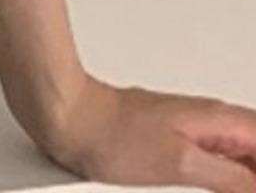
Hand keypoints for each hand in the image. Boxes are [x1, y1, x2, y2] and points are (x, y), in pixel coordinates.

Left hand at [35, 72, 255, 191]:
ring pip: (240, 157)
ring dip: (244, 177)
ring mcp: (191, 129)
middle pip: (255, 148)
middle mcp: (209, 120)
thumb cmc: (112, 134)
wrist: (68, 118)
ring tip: (232, 188)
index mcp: (219, 119)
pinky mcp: (173, 140)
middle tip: (239, 189)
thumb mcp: (182, 164)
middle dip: (254, 173)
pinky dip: (227, 181)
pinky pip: (217, 161)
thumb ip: (233, 178)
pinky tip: (221, 189)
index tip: (249, 186)